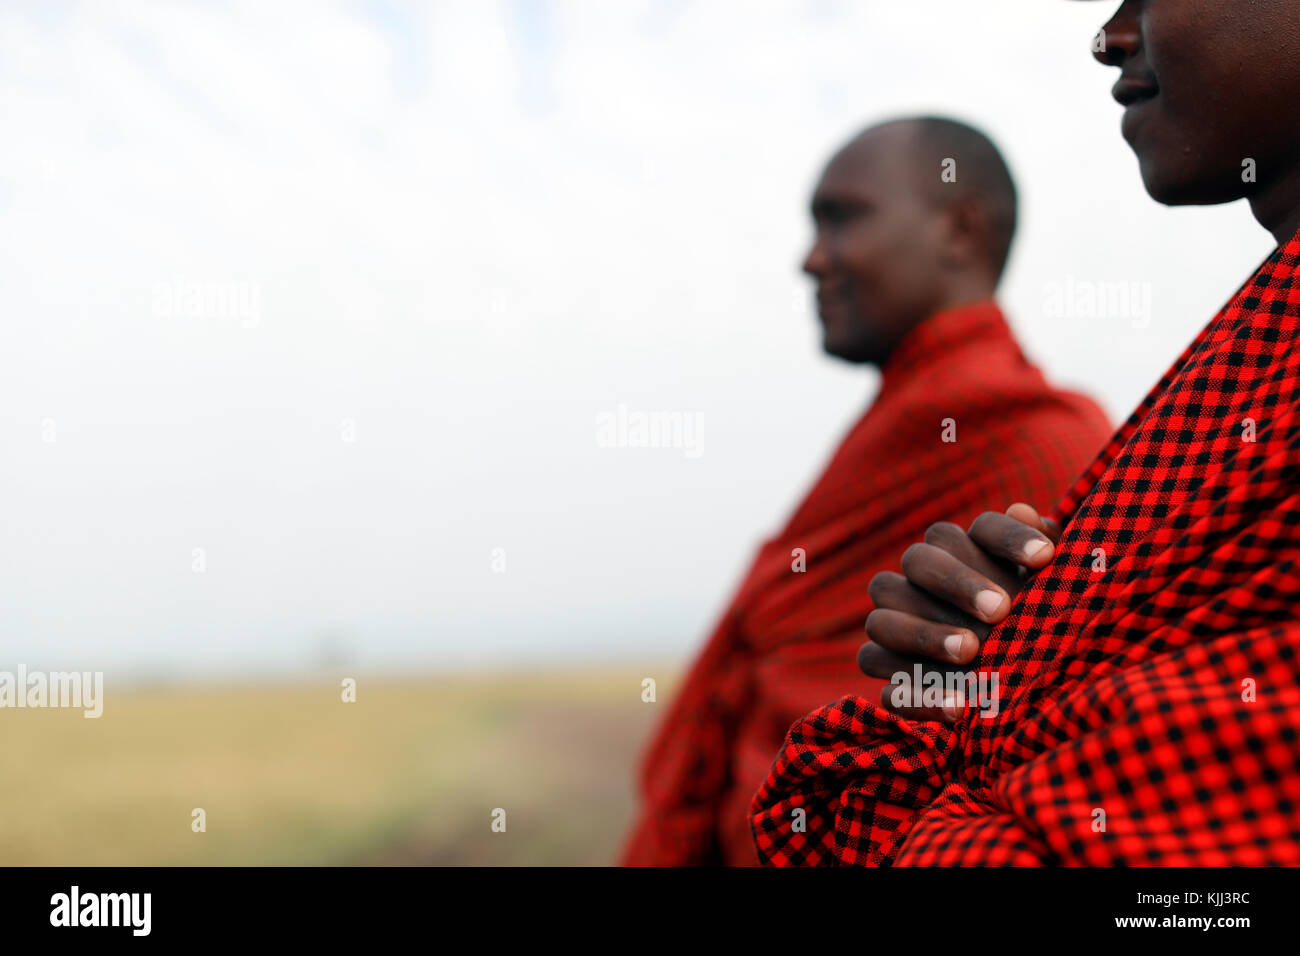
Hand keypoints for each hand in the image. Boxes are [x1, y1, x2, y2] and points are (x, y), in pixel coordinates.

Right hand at [858, 502, 1062, 721]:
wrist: (1027, 690)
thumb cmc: (1041, 626)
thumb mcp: (1054, 591)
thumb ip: (1044, 550)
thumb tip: (1024, 511)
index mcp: (960, 551)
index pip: (977, 529)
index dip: (1008, 537)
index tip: (1047, 557)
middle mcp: (916, 581)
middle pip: (919, 562)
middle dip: (958, 583)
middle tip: (1001, 610)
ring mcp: (892, 627)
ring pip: (883, 619)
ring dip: (925, 634)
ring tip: (970, 652)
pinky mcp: (887, 677)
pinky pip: (883, 682)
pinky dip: (918, 694)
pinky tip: (961, 706)